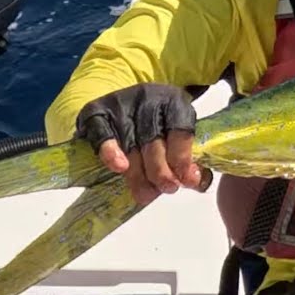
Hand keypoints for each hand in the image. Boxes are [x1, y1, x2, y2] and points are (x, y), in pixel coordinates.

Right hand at [75, 83, 210, 204]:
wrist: (130, 101)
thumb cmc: (160, 124)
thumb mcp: (179, 131)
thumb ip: (189, 157)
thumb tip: (197, 183)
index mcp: (174, 102)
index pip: (180, 131)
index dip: (183, 160)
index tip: (187, 181)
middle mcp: (147, 100)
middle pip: (154, 142)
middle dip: (162, 172)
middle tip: (168, 189)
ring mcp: (120, 105)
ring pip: (130, 146)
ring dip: (138, 175)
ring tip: (146, 194)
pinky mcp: (97, 113)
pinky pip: (102, 135)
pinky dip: (110, 153)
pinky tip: (120, 168)